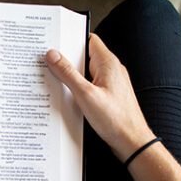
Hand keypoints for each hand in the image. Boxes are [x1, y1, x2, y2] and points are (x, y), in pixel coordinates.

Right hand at [45, 33, 154, 161]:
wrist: (131, 141)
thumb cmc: (115, 119)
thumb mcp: (85, 94)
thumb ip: (68, 73)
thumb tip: (53, 55)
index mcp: (108, 63)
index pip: (88, 40)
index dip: (71, 39)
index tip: (54, 43)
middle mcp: (111, 70)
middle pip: (85, 56)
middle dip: (67, 60)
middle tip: (49, 63)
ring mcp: (110, 83)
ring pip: (86, 72)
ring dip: (72, 76)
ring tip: (55, 81)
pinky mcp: (108, 95)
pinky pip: (90, 85)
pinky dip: (78, 88)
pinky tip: (68, 97)